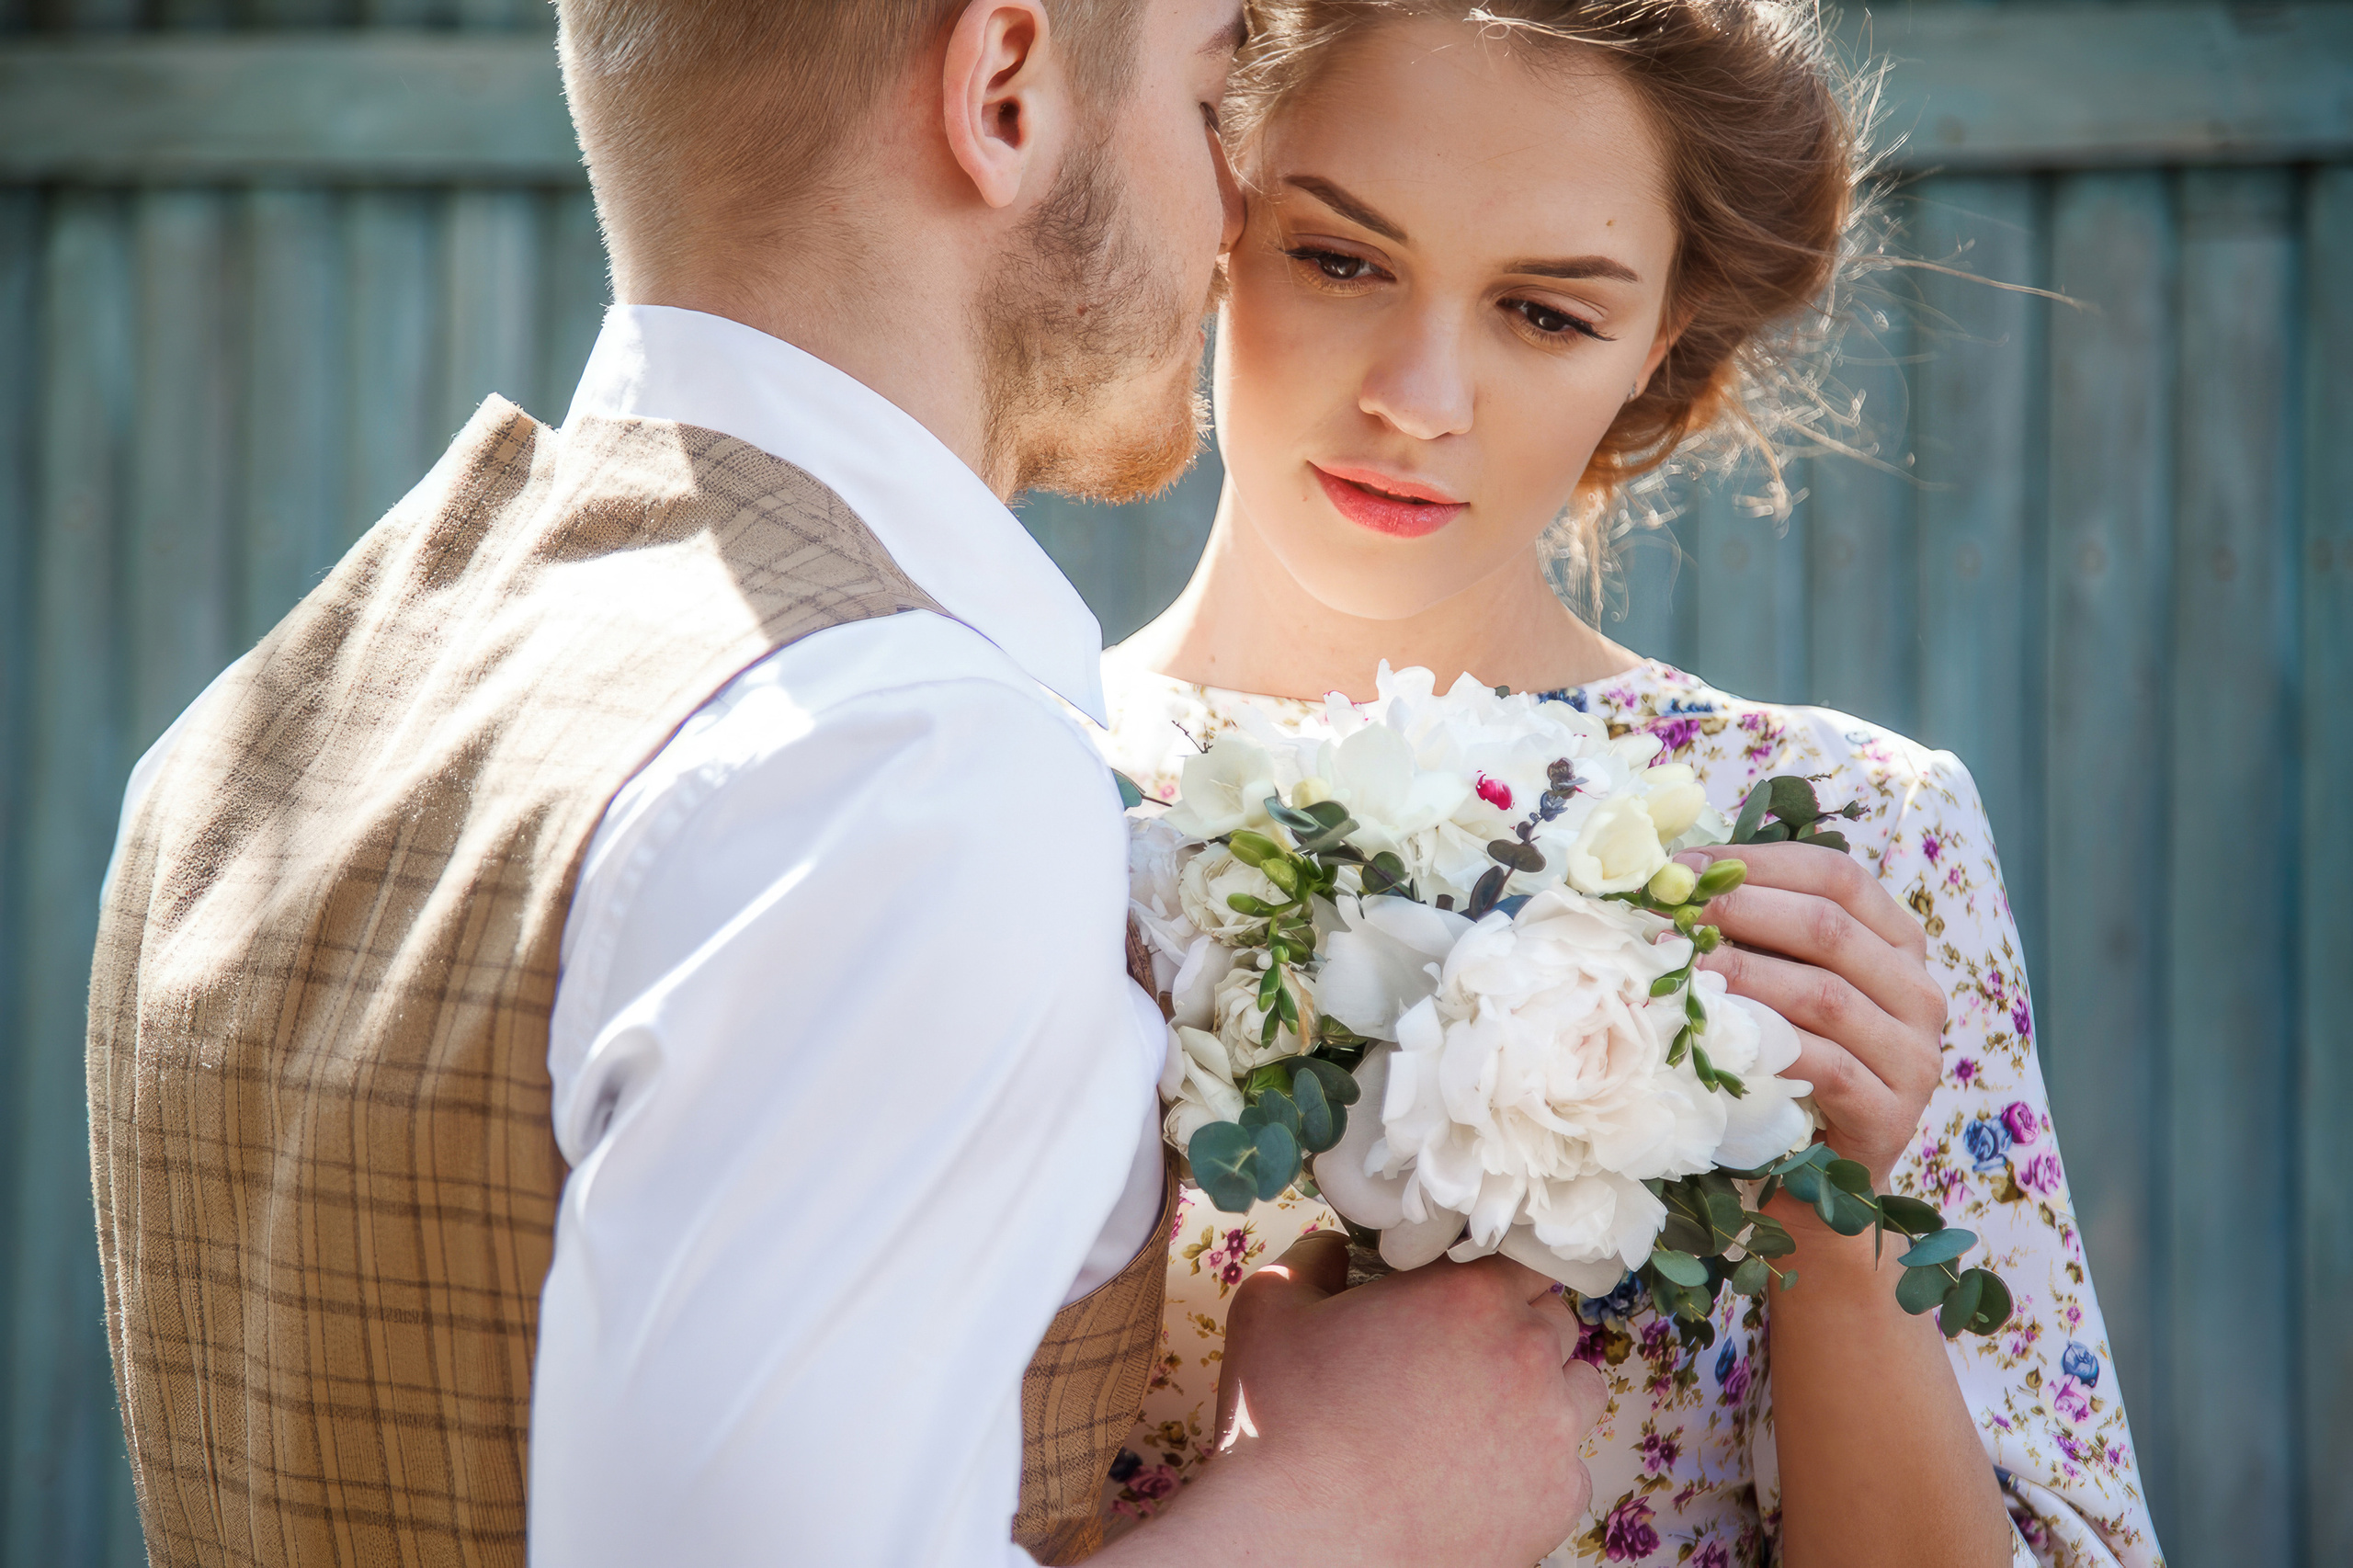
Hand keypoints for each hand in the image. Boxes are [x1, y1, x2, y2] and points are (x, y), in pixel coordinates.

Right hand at [1103, 1232, 1604, 1566]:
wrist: (1302, 1542)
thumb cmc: (1284, 1423)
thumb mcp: (1271, 1305)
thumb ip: (1314, 1256)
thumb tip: (1335, 1249)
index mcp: (1472, 1297)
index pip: (1525, 1261)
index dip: (1494, 1278)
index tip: (1462, 1301)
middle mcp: (1528, 1357)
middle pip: (1556, 1324)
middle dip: (1517, 1332)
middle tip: (1459, 1360)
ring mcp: (1552, 1434)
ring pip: (1577, 1392)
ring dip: (1542, 1393)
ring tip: (1479, 1419)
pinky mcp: (1555, 1502)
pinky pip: (1567, 1467)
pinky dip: (1534, 1466)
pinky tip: (1478, 1475)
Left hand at [1677, 843, 1946, 1186]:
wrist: (1823, 1174)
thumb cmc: (1793, 1059)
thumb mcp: (1783, 984)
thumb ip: (1757, 933)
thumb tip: (1677, 879)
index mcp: (1898, 944)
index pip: (1838, 876)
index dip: (1760, 864)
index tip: (1686, 868)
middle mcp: (1918, 993)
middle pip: (1829, 928)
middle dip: (1742, 910)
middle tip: (1675, 911)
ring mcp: (1913, 1056)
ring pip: (1824, 995)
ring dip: (1745, 975)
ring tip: (1684, 967)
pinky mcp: (1891, 1113)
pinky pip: (1824, 1066)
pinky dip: (1766, 1046)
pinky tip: (1716, 1034)